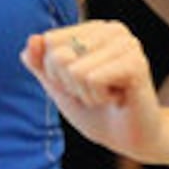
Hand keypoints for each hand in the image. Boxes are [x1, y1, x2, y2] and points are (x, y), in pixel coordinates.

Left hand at [21, 20, 164, 161]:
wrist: (129, 139)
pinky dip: (98, 97)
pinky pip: (92, 79)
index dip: (56, 73)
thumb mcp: (59, 87)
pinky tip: (117, 99)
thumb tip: (32, 40)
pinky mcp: (136, 62)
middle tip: (96, 92)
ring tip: (108, 96)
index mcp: (94, 29)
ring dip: (87, 94)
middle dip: (71, 85)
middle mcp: (112, 29)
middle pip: (60, 56)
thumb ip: (40, 63)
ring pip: (75, 70)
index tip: (80, 84)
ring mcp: (127, 43)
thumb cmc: (95, 111)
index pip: (49, 41)